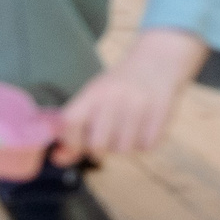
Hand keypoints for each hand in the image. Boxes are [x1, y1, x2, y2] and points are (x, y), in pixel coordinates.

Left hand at [50, 28, 206, 164]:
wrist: (157, 61)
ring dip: (124, 146)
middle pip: (97, 146)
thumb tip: (58, 158)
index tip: (78, 140)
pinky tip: (145, 126)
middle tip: (108, 136)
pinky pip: (146, 147)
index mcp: (94, 92)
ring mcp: (140, 105)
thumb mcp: (93, 99)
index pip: (70, 124)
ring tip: (128, 129)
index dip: (71, 140)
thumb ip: (74, 130)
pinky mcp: (161, 113)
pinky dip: (144, 142)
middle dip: (100, 148)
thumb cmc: (119, 87)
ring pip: (123, 150)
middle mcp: (116, 97)